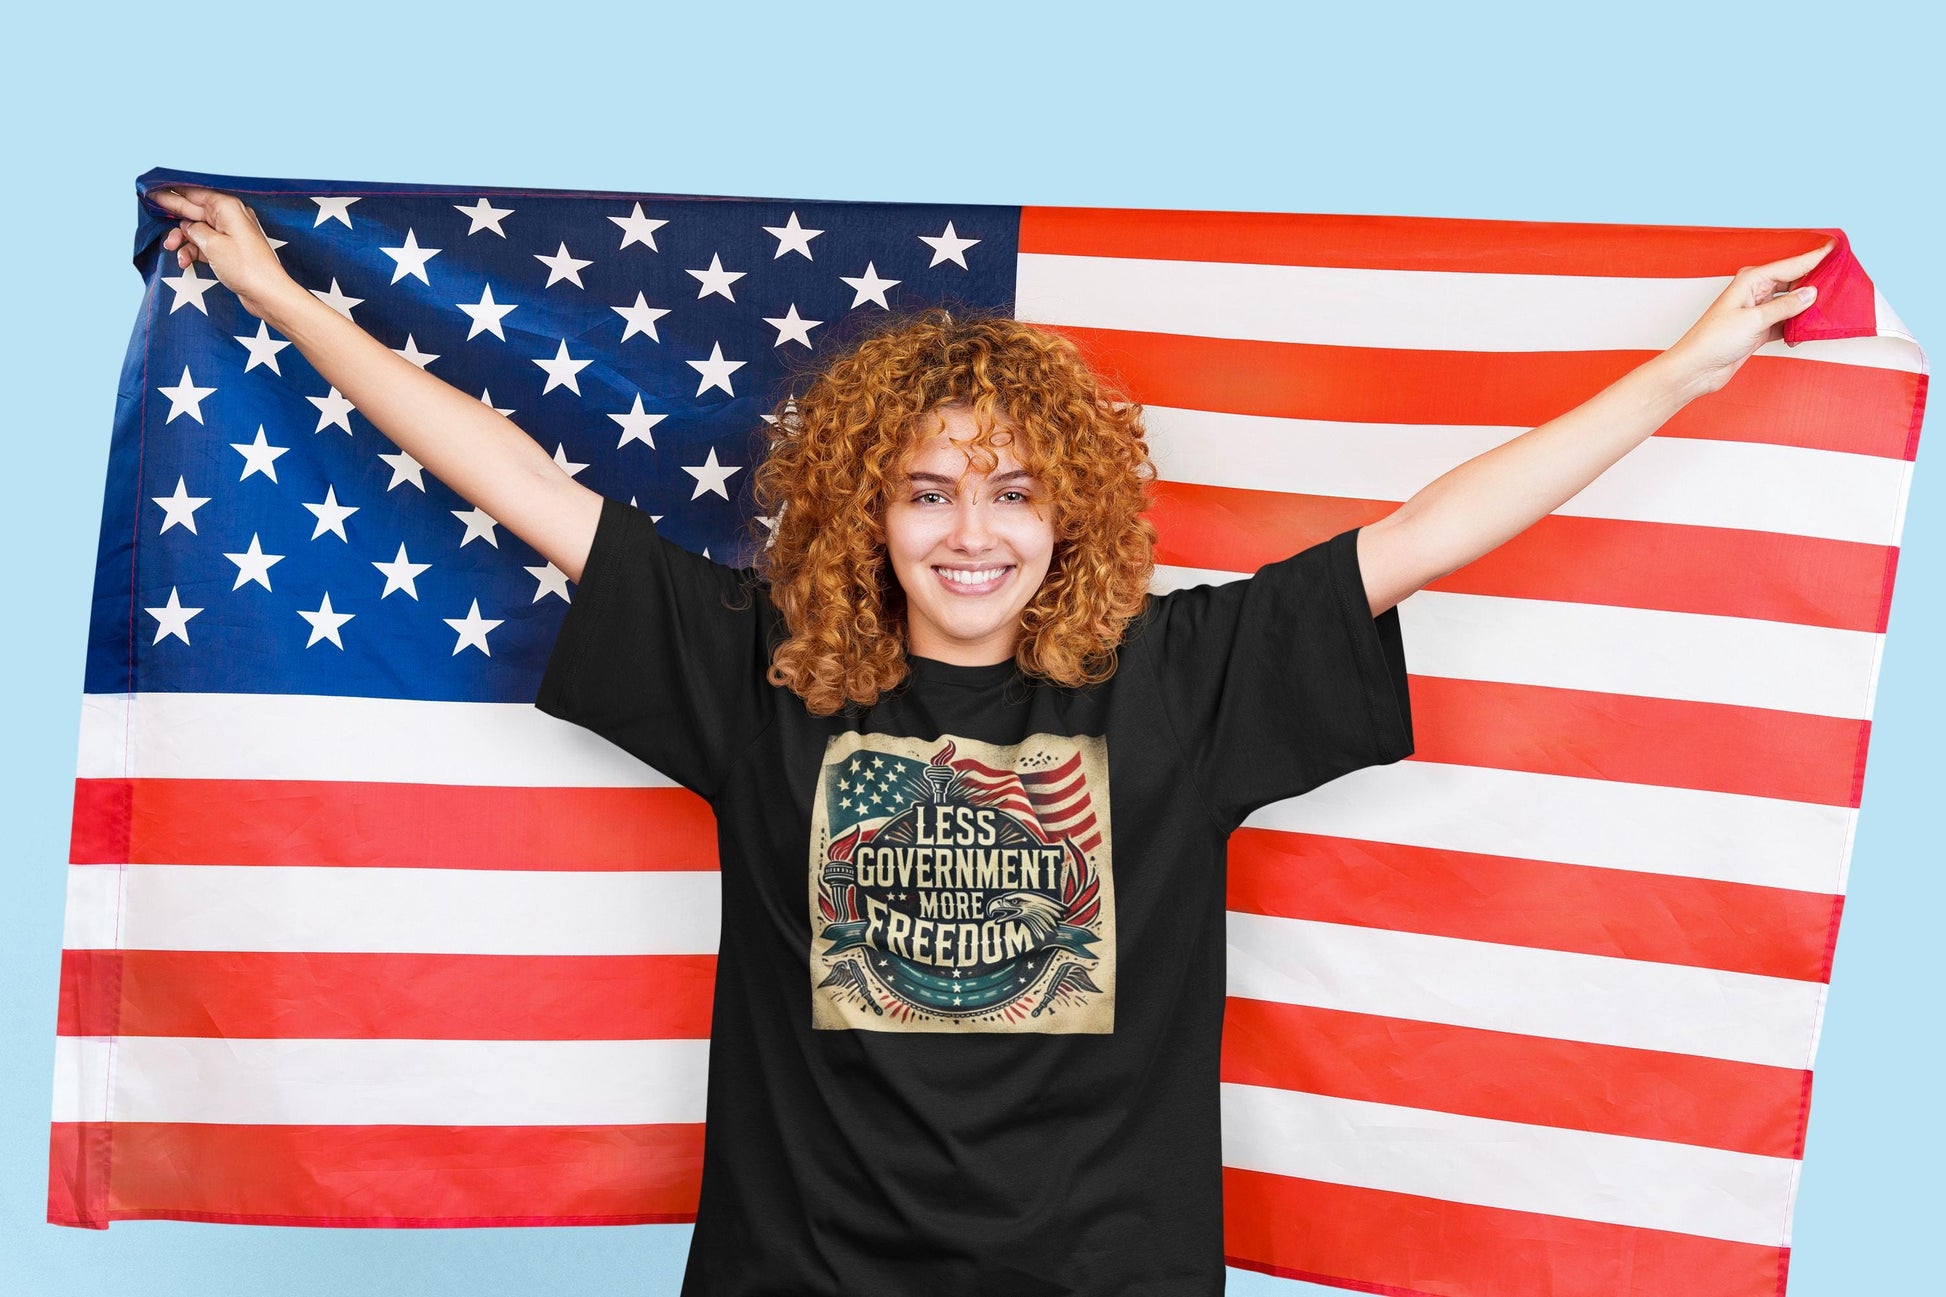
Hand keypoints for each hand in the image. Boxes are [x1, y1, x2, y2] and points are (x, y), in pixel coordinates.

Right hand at [152, 186, 295, 321]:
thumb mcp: (212, 245)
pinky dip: (192, 252)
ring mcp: (230, 235)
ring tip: (172, 249)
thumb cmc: (245, 267)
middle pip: (194, 212)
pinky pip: (204, 246)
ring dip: (182, 240)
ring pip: (196, 231)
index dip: (173, 193)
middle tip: (152, 210)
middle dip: (175, 217)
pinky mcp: (229, 251)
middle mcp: (230, 218)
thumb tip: (187, 225)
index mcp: (228, 208)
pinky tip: (184, 262)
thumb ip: (194, 230)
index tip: (154, 191)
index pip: (195, 194)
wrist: (267, 294)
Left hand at [1662, 241, 1833, 396]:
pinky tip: (1806, 332)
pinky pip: (1786, 322)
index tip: (1835, 247)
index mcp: (1751, 280)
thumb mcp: (1755, 320)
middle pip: (1793, 282)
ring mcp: (1757, 311)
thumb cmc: (1714, 340)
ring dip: (1808, 307)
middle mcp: (1755, 292)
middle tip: (1841, 280)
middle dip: (1815, 282)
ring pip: (1792, 303)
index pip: (1790, 265)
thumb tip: (1811, 294)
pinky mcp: (1759, 329)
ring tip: (1830, 307)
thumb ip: (1785, 307)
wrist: (1697, 369)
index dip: (1814, 257)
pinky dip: (1797, 327)